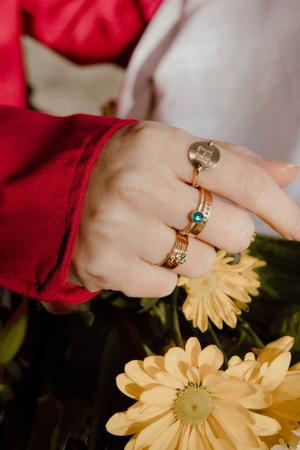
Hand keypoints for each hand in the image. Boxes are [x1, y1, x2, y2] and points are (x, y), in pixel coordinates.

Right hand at [69, 121, 299, 296]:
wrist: (55, 189)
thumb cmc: (125, 167)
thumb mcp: (169, 150)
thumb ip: (230, 161)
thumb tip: (289, 172)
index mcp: (160, 145)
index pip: (241, 178)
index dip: (279, 207)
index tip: (299, 229)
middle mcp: (138, 184)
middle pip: (231, 232)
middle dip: (226, 232)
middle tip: (196, 220)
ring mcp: (118, 228)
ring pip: (200, 265)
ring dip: (190, 254)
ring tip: (156, 233)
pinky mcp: (104, 266)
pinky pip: (166, 287)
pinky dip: (160, 275)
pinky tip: (135, 252)